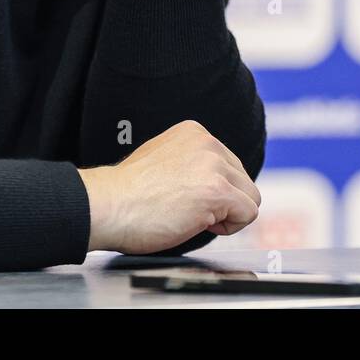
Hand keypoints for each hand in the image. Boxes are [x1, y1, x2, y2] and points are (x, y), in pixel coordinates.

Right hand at [77, 120, 260, 253]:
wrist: (109, 205)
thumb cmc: (127, 194)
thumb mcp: (163, 160)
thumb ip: (191, 163)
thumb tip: (211, 181)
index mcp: (194, 132)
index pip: (228, 165)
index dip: (212, 190)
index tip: (186, 198)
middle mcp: (208, 143)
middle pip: (243, 180)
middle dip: (223, 201)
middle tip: (190, 211)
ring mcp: (214, 165)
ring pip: (250, 197)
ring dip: (227, 214)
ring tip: (194, 217)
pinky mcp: (218, 191)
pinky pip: (248, 213)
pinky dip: (229, 227)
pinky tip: (200, 224)